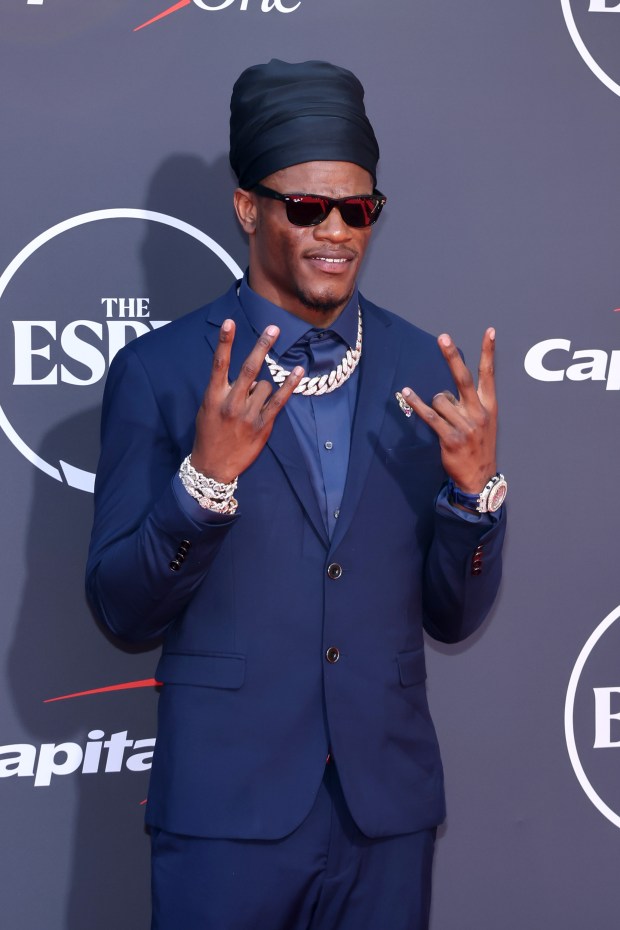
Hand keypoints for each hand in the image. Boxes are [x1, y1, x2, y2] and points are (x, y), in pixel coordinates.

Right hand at [191, 320, 303, 482]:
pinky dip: (289, 385)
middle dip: (262, 346)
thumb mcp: (207, 409)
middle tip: (273, 329)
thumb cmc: (209, 434)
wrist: (213, 466)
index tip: (230, 322)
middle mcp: (231, 403)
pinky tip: (298, 372)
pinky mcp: (262, 425)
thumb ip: (223, 390)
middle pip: (249, 368)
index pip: (219, 363)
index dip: (225, 342)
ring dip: (262, 388)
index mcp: (213, 396)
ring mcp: (248, 415)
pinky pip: (279, 400)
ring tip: (251, 405)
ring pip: (264, 385)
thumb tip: (247, 376)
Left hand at [401, 328, 496, 493]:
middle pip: (463, 378)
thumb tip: (446, 390)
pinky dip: (417, 404)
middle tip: (443, 338)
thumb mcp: (485, 422)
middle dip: (452, 357)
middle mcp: (478, 412)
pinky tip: (407, 393)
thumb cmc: (479, 446)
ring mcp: (465, 426)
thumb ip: (471, 403)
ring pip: (440, 399)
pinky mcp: (451, 438)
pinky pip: (430, 416)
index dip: (489, 352)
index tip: (489, 331)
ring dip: (435, 404)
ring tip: (444, 419)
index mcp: (489, 406)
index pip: (489, 374)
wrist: (480, 477)